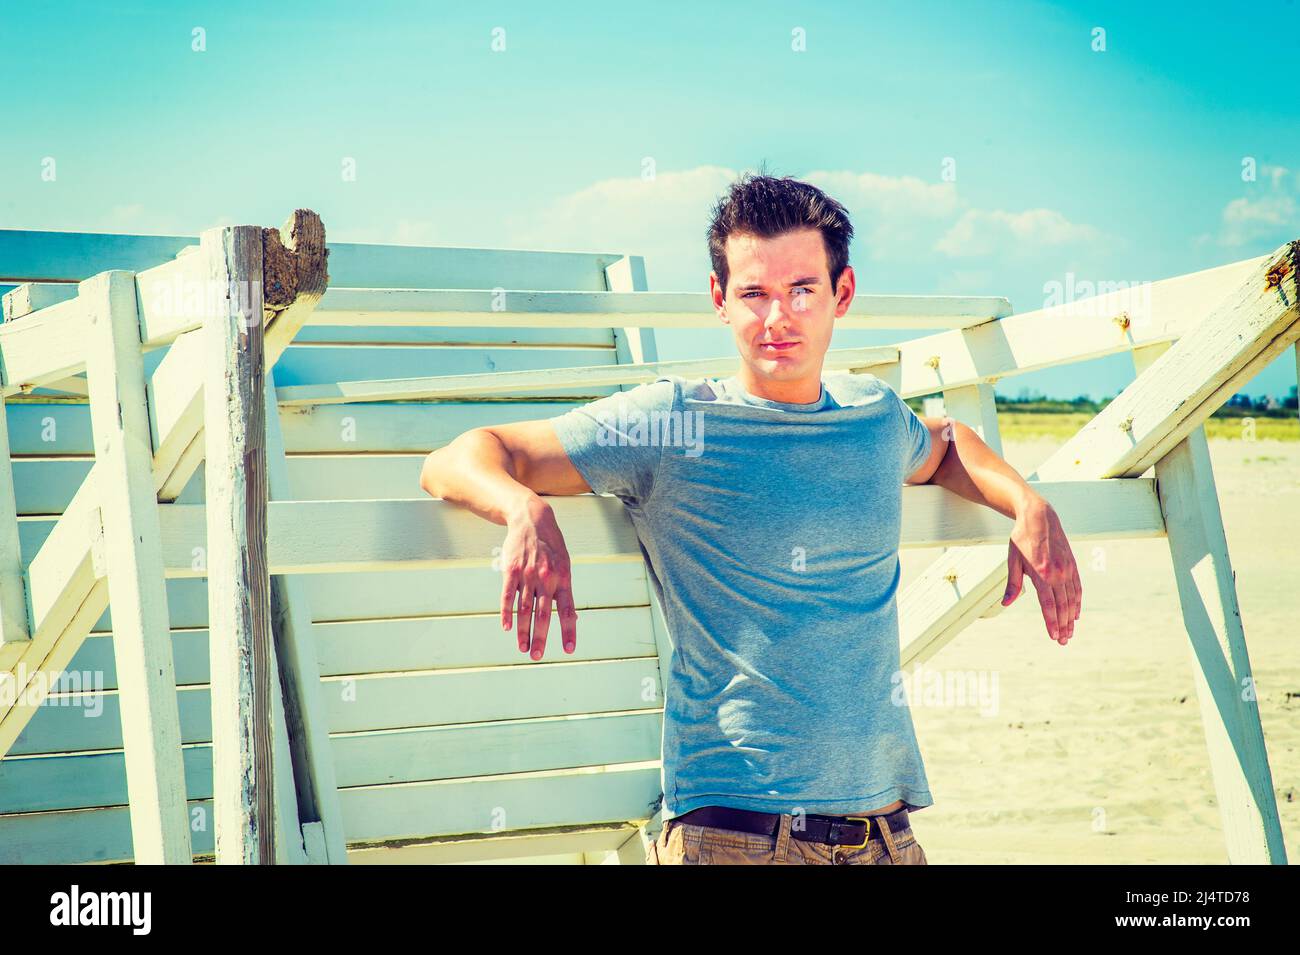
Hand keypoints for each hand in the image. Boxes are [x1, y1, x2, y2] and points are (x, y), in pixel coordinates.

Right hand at [500, 497, 577, 659]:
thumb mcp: (565, 565)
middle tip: (537, 656)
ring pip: (525, 609)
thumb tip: (574, 617)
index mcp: (563, 579)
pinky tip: (506, 627)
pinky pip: (508, 595)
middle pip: (543, 614)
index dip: (568, 630)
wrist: (533, 520)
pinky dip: (507, 612)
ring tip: (523, 648)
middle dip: (541, 637)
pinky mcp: (511, 570)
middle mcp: (546, 579)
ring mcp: (528, 574)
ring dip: (523, 631)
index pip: (567, 610)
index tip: (568, 650)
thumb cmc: (552, 547)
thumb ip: (566, 592)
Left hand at [1002, 496, 1080, 644]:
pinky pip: (1077, 588)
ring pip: (1072, 599)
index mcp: (1041, 574)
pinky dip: (1078, 602)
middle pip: (1062, 606)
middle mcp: (1057, 573)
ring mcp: (1067, 569)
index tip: (1053, 636)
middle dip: (1063, 625)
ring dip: (1071, 617)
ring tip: (1070, 632)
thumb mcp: (1012, 560)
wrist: (1039, 517)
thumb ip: (1012, 583)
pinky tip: (1076, 613)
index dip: (1051, 623)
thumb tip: (1006, 603)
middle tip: (1063, 640)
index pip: (1048, 605)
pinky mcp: (1072, 565)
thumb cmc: (1021, 539)